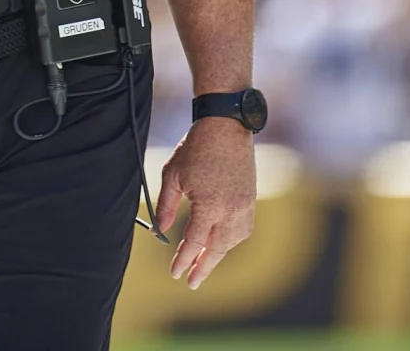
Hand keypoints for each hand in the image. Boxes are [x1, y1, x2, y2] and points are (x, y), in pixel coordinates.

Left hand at [154, 117, 256, 289]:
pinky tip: (221, 241)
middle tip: (192, 282)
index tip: (175, 273)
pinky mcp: (250, 198)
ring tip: (204, 262)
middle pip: (217, 249)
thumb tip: (159, 232)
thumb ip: (166, 207)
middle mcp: (230, 209)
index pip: (194, 242)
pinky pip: (243, 228)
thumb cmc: (196, 148)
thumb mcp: (172, 176)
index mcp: (209, 205)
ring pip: (232, 241)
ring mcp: (244, 204)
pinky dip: (232, 239)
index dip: (183, 260)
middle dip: (203, 267)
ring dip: (218, 253)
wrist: (225, 125)